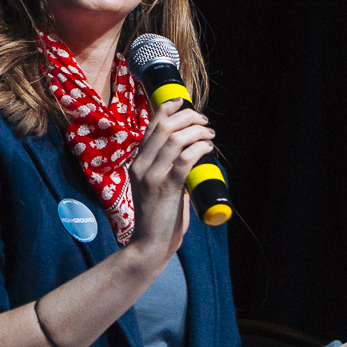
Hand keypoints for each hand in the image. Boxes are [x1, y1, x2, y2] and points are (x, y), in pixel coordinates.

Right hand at [127, 100, 213, 257]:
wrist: (149, 244)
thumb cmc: (157, 218)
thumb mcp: (156, 187)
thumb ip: (167, 170)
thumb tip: (189, 155)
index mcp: (136, 163)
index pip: (151, 126)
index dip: (168, 109)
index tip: (183, 101)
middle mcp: (140, 166)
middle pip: (164, 127)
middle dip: (188, 117)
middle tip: (204, 121)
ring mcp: (151, 176)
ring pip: (174, 139)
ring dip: (197, 132)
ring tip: (209, 134)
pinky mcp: (166, 187)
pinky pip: (184, 159)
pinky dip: (199, 148)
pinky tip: (208, 148)